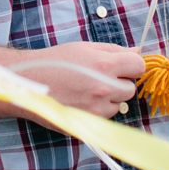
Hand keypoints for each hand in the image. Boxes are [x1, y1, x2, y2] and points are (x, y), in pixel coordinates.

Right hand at [28, 40, 145, 118]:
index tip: (124, 64)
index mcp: (104, 65)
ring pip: (120, 104)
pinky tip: (83, 99)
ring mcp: (98, 108)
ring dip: (110, 97)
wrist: (30, 81)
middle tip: (101, 75)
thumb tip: (136, 52)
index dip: (133, 64)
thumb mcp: (83, 47)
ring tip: (88, 88)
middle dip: (120, 81)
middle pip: (131, 88)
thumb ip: (112, 50)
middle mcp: (104, 88)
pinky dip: (100, 108)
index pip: (138, 66)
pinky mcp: (91, 122)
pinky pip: (107, 116)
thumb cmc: (56, 60)